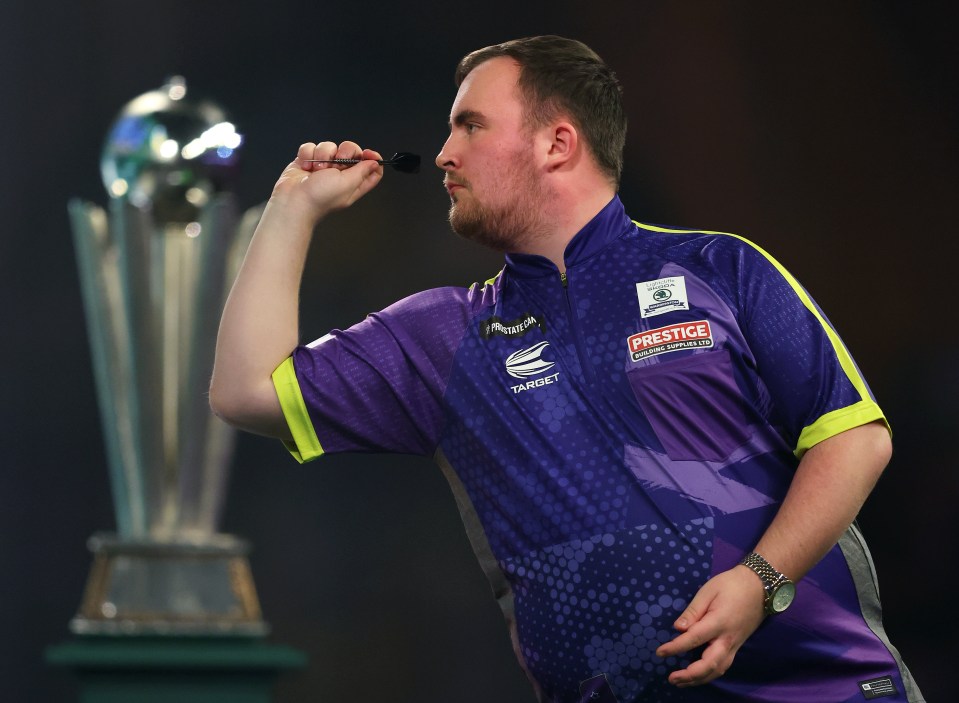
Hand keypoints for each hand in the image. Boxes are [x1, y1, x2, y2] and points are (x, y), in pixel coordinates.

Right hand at [270, 141, 384, 225]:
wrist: (293, 201)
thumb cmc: (319, 197)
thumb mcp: (348, 183)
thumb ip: (362, 170)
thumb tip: (374, 163)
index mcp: (354, 183)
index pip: (372, 169)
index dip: (372, 159)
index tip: (367, 153)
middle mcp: (340, 174)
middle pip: (352, 151)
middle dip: (344, 152)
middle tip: (336, 163)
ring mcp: (323, 167)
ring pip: (329, 146)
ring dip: (322, 155)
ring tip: (316, 170)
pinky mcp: (308, 161)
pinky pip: (311, 147)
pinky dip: (308, 154)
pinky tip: (305, 166)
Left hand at [655, 565, 765, 686]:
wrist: (760, 587)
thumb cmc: (731, 585)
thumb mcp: (708, 590)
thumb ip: (693, 611)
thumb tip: (678, 628)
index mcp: (719, 622)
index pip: (694, 639)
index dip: (676, 647)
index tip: (660, 652)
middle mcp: (728, 639)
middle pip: (709, 664)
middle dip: (690, 675)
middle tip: (671, 678)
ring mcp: (735, 645)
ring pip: (718, 670)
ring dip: (699, 679)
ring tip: (681, 682)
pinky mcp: (737, 646)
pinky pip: (724, 666)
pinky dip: (710, 674)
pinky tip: (699, 676)